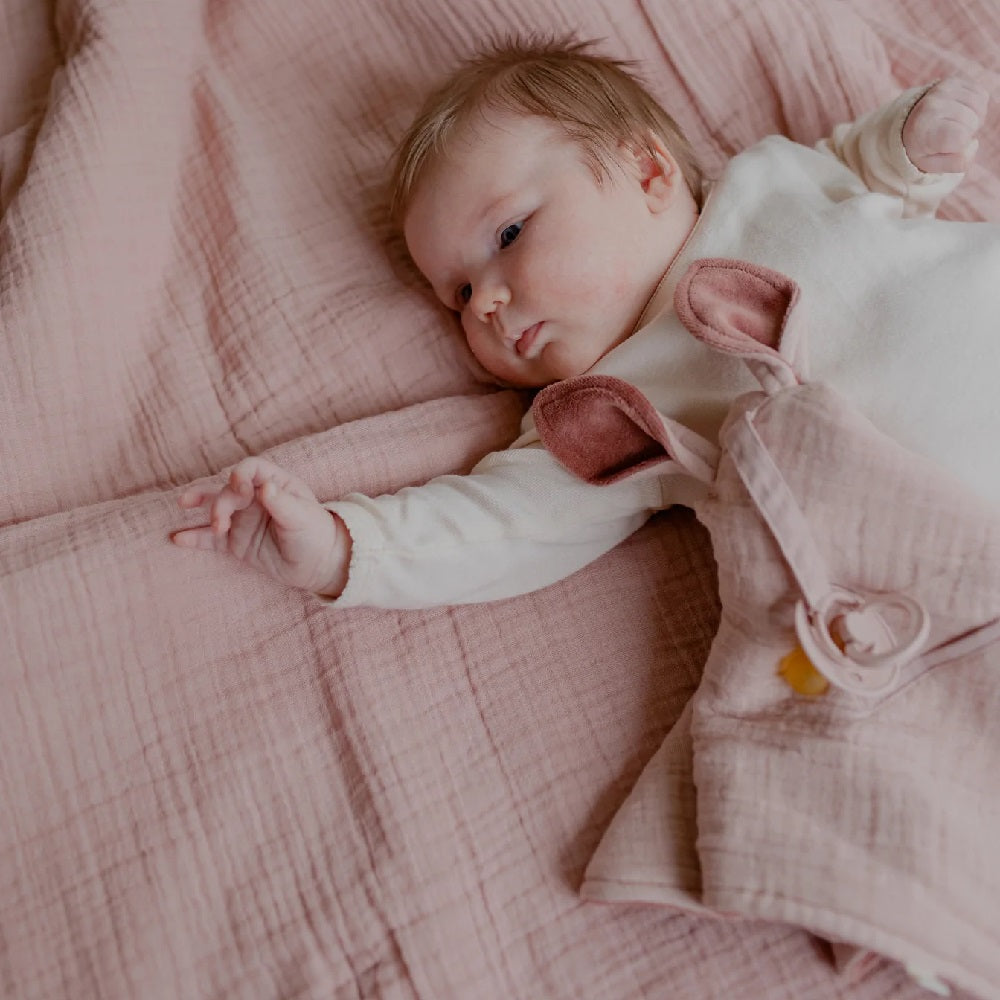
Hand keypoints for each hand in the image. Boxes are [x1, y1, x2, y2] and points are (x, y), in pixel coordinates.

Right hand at [172, 457, 350, 596]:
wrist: (319, 565)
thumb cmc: (316, 534)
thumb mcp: (303, 517)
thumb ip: (282, 502)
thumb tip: (266, 487)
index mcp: (275, 484)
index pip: (251, 469)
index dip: (240, 476)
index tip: (239, 489)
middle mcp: (255, 498)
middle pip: (229, 490)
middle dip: (220, 502)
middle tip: (221, 522)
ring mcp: (244, 520)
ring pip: (215, 508)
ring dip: (199, 506)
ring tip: (182, 505)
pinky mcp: (236, 542)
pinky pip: (211, 538)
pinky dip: (195, 538)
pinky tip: (177, 539)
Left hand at [902, 77, 988, 173]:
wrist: (909, 124)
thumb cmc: (922, 147)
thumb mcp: (932, 164)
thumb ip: (956, 162)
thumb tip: (973, 143)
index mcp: (923, 130)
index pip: (961, 137)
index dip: (961, 144)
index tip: (946, 145)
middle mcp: (932, 106)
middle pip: (973, 122)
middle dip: (968, 132)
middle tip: (950, 133)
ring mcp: (942, 90)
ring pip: (980, 107)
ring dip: (974, 118)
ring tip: (956, 123)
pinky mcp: (953, 81)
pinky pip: (981, 95)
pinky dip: (975, 106)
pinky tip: (961, 112)